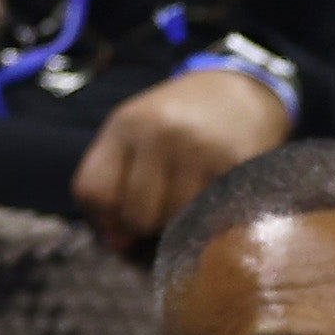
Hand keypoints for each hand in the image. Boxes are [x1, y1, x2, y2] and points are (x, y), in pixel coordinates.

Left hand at [73, 65, 292, 254]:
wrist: (240, 91)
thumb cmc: (180, 119)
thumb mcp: (135, 133)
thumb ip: (113, 181)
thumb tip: (116, 243)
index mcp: (125, 124)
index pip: (94, 191)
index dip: (105, 217)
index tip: (122, 219)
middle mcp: (159, 134)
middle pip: (136, 215)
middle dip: (147, 225)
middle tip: (164, 210)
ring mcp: (200, 150)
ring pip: (176, 223)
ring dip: (183, 224)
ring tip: (192, 202)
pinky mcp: (237, 166)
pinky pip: (213, 219)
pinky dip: (212, 221)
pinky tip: (215, 202)